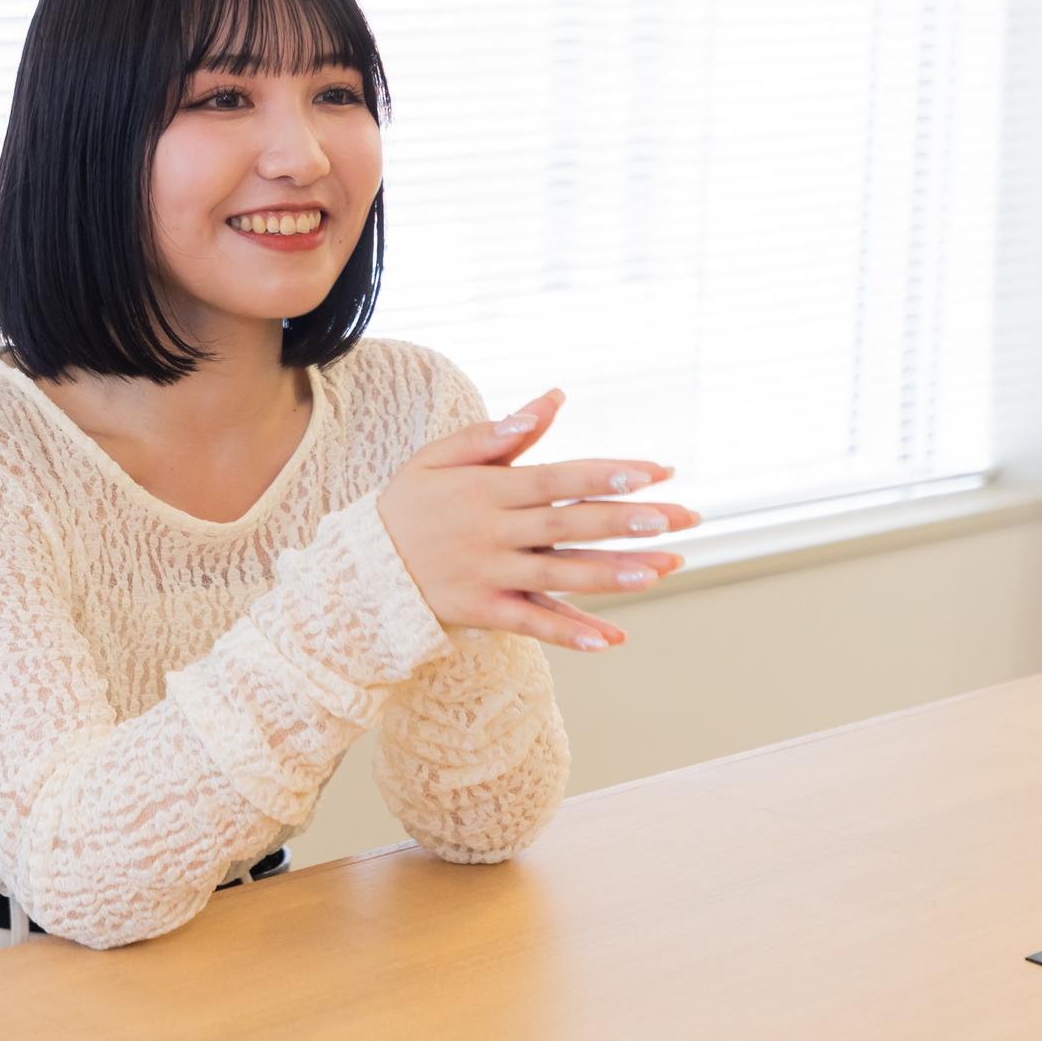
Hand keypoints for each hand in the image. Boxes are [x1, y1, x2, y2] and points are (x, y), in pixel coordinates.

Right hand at [375, 388, 697, 651]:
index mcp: (487, 489)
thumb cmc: (408, 504)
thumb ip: (496, 432)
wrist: (359, 568)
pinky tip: (611, 639)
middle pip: (570, 526)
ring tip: (661, 570)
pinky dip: (570, 632)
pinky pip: (532, 623)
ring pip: (560, 576)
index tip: (654, 472)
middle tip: (682, 519)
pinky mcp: (483, 611)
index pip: (557, 479)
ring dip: (613, 575)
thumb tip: (551, 401)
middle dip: (628, 522)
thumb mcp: (439, 457)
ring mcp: (488, 574)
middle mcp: (492, 532)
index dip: (605, 475)